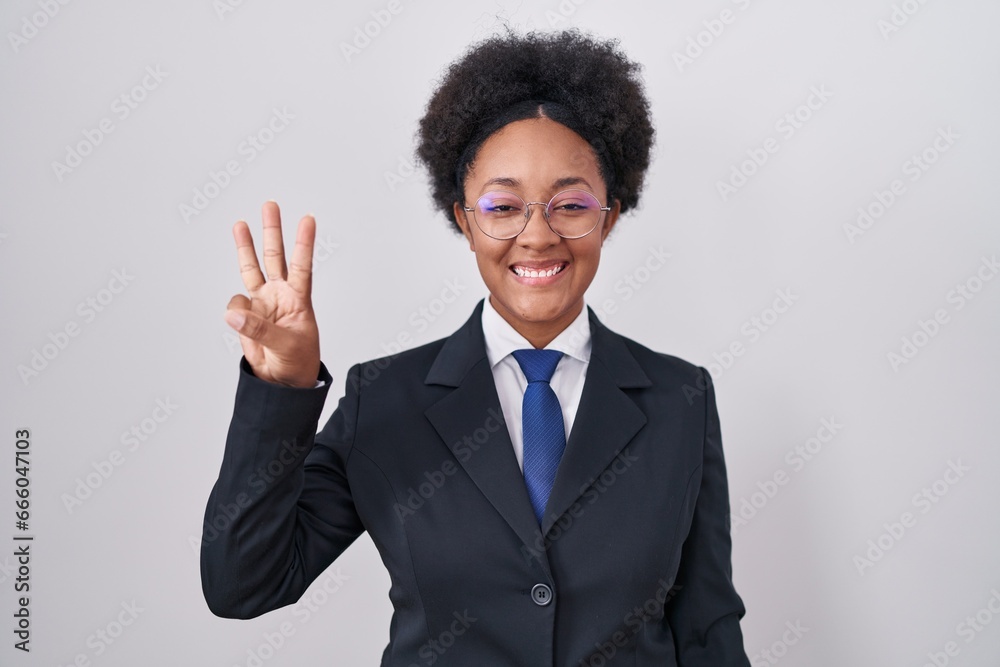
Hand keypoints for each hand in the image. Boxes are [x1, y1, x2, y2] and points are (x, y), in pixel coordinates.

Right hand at [224, 201, 320, 387]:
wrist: (281, 382)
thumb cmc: (297, 362)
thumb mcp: (285, 346)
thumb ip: (258, 329)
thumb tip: (232, 312)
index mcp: (299, 299)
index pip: (302, 266)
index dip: (304, 243)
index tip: (308, 219)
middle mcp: (280, 295)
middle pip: (275, 257)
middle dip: (271, 231)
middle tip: (270, 205)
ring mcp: (262, 303)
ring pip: (252, 268)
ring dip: (245, 247)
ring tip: (240, 224)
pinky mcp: (246, 315)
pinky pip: (235, 306)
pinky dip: (234, 312)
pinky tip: (242, 324)